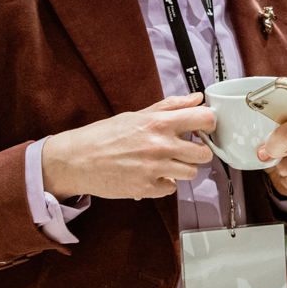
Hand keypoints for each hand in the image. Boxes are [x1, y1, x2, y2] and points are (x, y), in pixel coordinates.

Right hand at [41, 93, 215, 200]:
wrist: (76, 160)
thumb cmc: (104, 135)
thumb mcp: (137, 114)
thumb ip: (170, 107)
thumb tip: (197, 98)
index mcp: (159, 123)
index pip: (205, 119)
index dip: (210, 124)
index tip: (205, 127)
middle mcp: (160, 146)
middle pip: (204, 153)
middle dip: (198, 151)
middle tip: (185, 149)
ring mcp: (154, 169)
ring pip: (192, 172)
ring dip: (183, 168)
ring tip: (167, 162)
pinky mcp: (146, 189)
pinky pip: (172, 188)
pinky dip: (166, 183)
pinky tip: (153, 174)